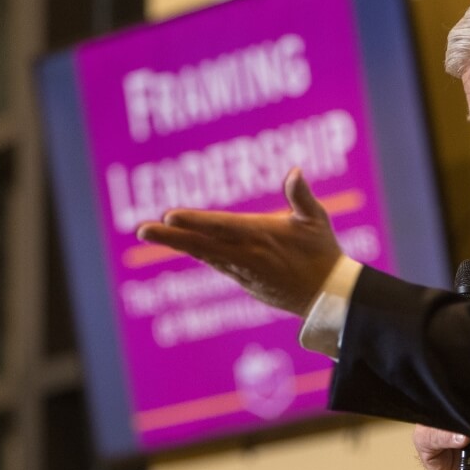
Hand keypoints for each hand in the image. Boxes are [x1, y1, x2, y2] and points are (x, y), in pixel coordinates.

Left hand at [135, 168, 342, 316]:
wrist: (328, 298)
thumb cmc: (323, 253)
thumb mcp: (316, 221)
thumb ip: (302, 196)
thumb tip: (294, 171)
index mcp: (262, 236)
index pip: (221, 226)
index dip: (195, 222)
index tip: (170, 216)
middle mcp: (247, 256)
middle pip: (202, 245)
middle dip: (171, 237)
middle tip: (141, 231)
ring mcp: (244, 272)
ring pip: (205, 255)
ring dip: (178, 243)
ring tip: (151, 232)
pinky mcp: (246, 283)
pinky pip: (217, 264)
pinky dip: (199, 253)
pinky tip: (182, 244)